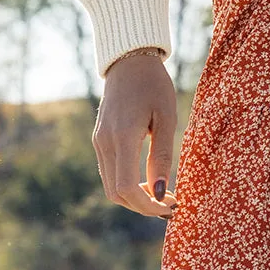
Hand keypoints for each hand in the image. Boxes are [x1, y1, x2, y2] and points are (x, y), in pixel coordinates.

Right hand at [93, 48, 177, 217]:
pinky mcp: (99, 141)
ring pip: (111, 187)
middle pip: (117, 194)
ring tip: (161, 195)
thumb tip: (160, 192)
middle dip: (143, 207)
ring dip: (135, 198)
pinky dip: (128, 186)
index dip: (148, 205)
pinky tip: (148, 180)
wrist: (129, 62)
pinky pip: (110, 174)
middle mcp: (105, 143)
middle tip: (169, 205)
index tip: (170, 206)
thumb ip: (162, 156)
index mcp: (122, 137)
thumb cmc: (154, 86)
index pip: (128, 187)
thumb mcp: (166, 118)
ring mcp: (98, 142)